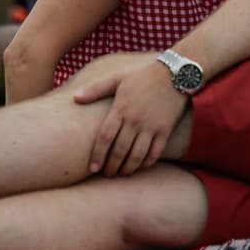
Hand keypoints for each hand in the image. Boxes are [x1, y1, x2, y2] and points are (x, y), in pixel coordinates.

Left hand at [74, 59, 187, 176]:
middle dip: (112, 166)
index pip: (105, 138)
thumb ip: (96, 90)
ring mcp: (151, 126)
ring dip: (128, 168)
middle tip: (107, 175)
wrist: (174, 74)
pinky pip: (155, 152)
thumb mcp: (117, 79)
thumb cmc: (142, 77)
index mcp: (120, 109)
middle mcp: (135, 120)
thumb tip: (75, 99)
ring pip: (137, 155)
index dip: (98, 155)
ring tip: (122, 174)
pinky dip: (147, 163)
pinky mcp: (165, 130)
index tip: (93, 168)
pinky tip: (141, 166)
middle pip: (120, 150)